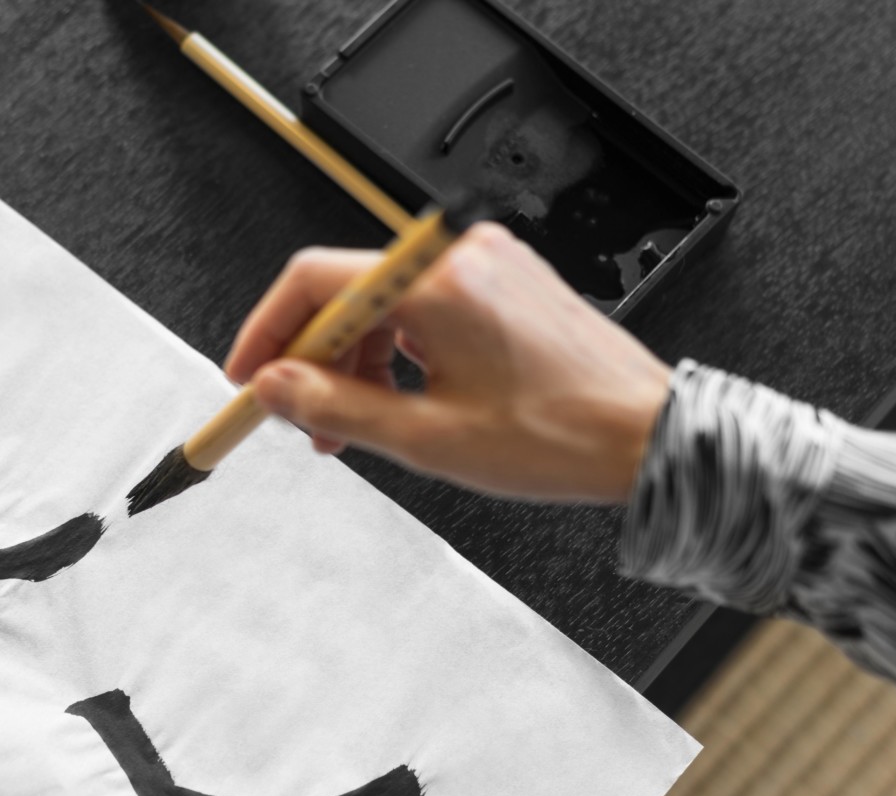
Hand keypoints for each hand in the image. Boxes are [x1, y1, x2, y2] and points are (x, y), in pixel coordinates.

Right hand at [223, 222, 672, 502]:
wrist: (646, 436)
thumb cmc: (563, 436)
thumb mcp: (428, 438)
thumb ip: (336, 408)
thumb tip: (278, 389)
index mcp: (436, 283)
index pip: (314, 281)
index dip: (266, 332)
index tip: (249, 376)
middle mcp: (460, 256)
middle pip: (347, 291)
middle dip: (314, 358)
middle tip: (300, 417)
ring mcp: (488, 262)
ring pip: (386, 302)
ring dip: (358, 361)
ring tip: (356, 426)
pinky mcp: (507, 279)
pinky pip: (428, 305)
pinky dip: (401, 350)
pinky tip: (404, 400)